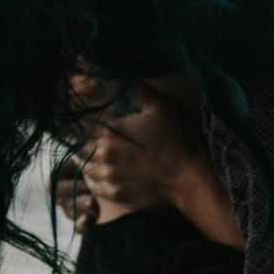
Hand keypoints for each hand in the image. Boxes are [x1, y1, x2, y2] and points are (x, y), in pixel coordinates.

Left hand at [60, 72, 242, 247]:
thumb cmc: (178, 139)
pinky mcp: (116, 195)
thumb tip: (113, 78)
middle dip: (88, 145)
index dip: (89, 126)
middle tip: (97, 145)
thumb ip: (134, 90)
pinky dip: (95, 182)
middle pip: (82, 149)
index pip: (84, 127)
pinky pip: (94, 188)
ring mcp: (108, 177)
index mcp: (108, 130)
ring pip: (85, 169)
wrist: (191, 177)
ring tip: (99, 160)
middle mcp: (102, 154)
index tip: (97, 127)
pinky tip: (105, 176)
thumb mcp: (159, 105)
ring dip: (89, 163)